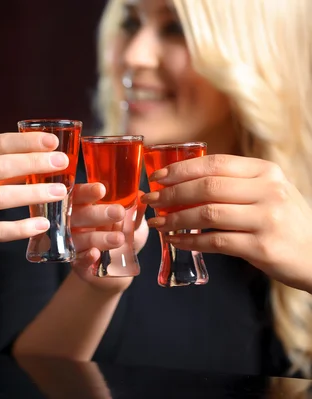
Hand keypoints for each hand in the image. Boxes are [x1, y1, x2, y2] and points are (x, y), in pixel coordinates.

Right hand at [70, 185, 147, 292]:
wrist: (116, 270)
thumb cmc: (121, 238)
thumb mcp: (130, 222)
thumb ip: (135, 211)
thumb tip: (142, 196)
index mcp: (82, 208)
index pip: (78, 196)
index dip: (86, 192)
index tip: (101, 190)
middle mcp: (74, 225)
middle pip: (77, 216)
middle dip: (97, 214)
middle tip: (119, 212)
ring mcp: (74, 245)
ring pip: (80, 239)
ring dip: (98, 238)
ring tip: (119, 239)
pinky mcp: (78, 265)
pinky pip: (79, 261)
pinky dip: (86, 257)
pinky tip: (95, 254)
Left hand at [140, 154, 311, 292]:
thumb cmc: (285, 222)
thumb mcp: (268, 192)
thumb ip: (235, 183)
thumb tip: (182, 181)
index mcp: (266, 172)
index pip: (215, 163)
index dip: (181, 169)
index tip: (157, 177)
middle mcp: (269, 191)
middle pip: (207, 187)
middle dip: (171, 194)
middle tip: (150, 201)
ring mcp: (267, 219)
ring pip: (207, 214)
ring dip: (175, 219)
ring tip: (157, 223)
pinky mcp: (263, 247)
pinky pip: (215, 242)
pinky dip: (190, 241)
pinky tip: (175, 241)